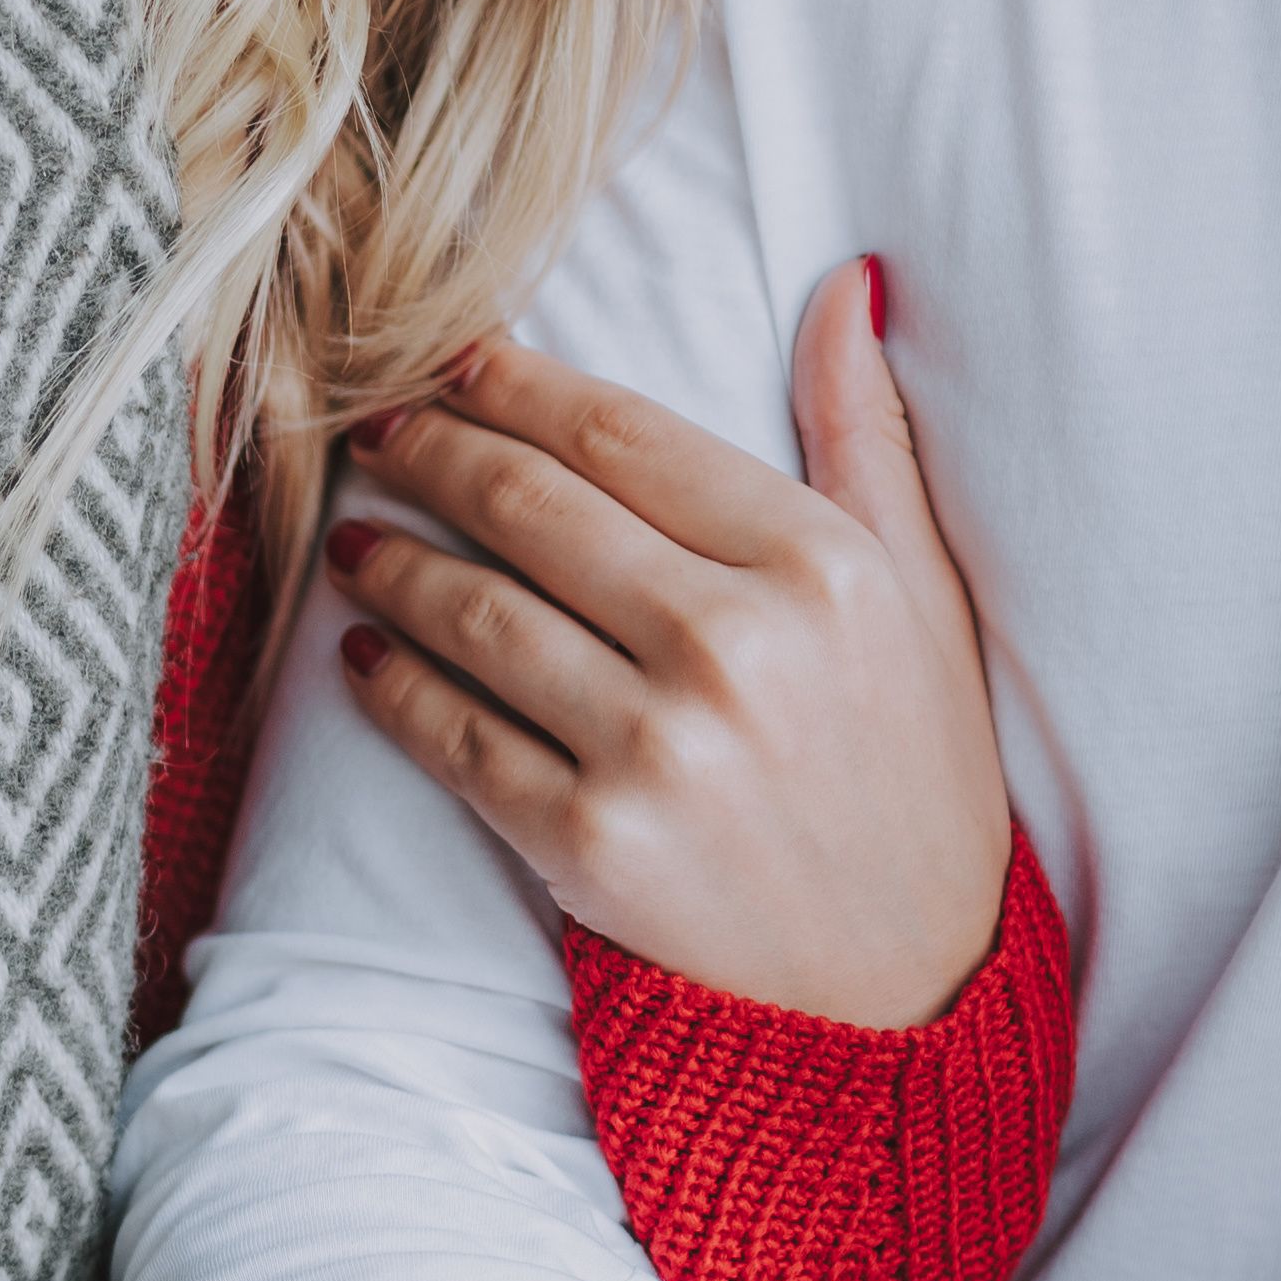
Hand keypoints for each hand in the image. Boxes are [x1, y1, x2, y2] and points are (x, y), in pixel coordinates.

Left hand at [326, 260, 1006, 1026]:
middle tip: (373, 430)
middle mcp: (734, 644)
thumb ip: (868, 440)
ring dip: (394, 564)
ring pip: (476, 613)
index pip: (624, 434)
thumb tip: (841, 286)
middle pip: (532, 507)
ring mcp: (657, 747)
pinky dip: (391, 688)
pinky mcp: (590, 845)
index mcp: (818, 566)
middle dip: (432, 452)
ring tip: (355, 538)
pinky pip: (455, 738)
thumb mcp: (926, 600)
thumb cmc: (915, 780)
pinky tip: (362, 656)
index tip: (452, 360)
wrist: (907, 994)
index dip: (516, 386)